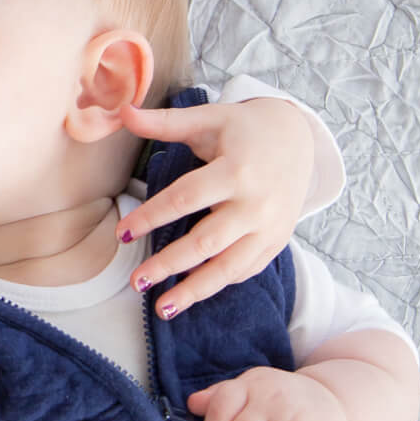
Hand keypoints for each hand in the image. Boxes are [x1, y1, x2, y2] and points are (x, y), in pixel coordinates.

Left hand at [117, 99, 314, 316]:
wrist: (298, 139)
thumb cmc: (243, 129)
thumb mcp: (207, 119)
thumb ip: (165, 123)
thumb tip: (121, 112)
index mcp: (236, 171)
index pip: (184, 199)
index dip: (151, 217)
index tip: (122, 233)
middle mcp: (256, 204)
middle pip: (205, 242)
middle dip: (168, 265)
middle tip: (136, 282)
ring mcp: (270, 228)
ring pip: (228, 267)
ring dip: (194, 290)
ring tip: (163, 308)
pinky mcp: (277, 242)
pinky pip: (245, 270)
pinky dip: (218, 283)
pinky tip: (192, 293)